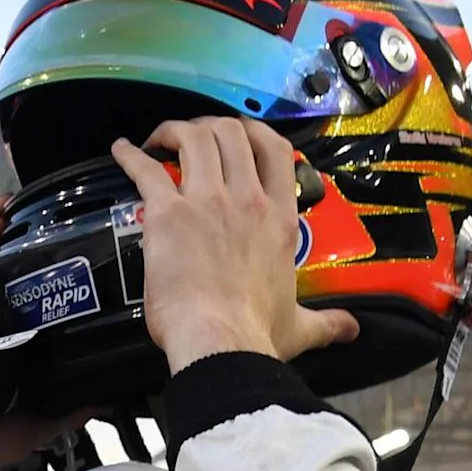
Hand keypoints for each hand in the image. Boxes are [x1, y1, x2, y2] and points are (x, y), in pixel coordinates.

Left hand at [109, 119, 356, 371]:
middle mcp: (248, 200)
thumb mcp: (300, 325)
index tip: (238, 135)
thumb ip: (327, 322)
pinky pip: (146, 169)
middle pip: (231, 133)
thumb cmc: (258, 336)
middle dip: (210, 126)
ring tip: (159, 141)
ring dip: (175, 131)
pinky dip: (130, 156)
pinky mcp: (168, 214)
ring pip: (194, 138)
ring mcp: (207, 202)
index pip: (275, 150)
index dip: (254, 132)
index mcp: (280, 219)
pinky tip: (120, 151)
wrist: (220, 344)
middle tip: (193, 138)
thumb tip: (351, 329)